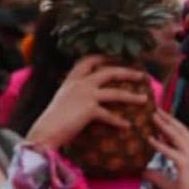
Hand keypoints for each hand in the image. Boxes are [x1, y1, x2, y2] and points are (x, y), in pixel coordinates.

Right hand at [25, 55, 148, 151]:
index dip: (105, 57)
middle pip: (109, 72)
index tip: (119, 57)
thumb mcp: (64, 99)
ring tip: (144, 99)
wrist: (44, 132)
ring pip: (116, 92)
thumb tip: (91, 96)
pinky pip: (110, 115)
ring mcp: (85, 95)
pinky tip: (127, 127)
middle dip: (128, 71)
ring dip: (132, 96)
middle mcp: (79, 84)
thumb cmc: (54, 119)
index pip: (89, 60)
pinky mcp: (89, 110)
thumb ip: (76, 93)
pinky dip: (119, 121)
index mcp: (72, 79)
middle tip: (142, 75)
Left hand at [143, 110, 188, 188]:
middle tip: (156, 109)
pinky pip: (170, 151)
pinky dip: (159, 144)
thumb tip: (144, 172)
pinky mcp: (185, 165)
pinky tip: (149, 139)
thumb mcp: (170, 185)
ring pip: (177, 136)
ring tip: (152, 116)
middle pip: (181, 130)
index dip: (172, 126)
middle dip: (169, 119)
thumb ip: (158, 176)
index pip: (184, 136)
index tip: (161, 118)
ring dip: (164, 125)